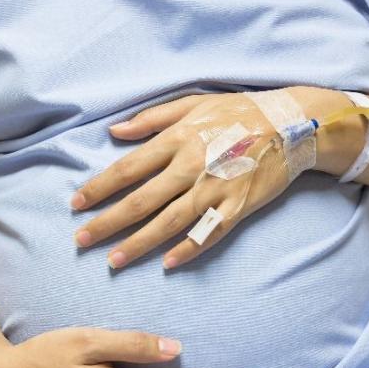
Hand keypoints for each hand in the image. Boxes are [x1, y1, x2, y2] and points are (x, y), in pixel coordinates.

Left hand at [70, 92, 296, 268]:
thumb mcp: (193, 104)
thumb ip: (152, 119)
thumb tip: (114, 131)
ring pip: (169, 223)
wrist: (292, 125)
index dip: (98, 188)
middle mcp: (191, 166)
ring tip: (114, 261)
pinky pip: (208, 233)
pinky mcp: (237, 207)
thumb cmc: (239, 111)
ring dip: (139, 244)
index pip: (127, 169)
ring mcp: (215, 189)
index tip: (76, 204)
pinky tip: (168, 264)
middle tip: (81, 240)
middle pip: (141, 201)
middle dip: (107, 223)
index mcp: (177, 139)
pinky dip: (188, 249)